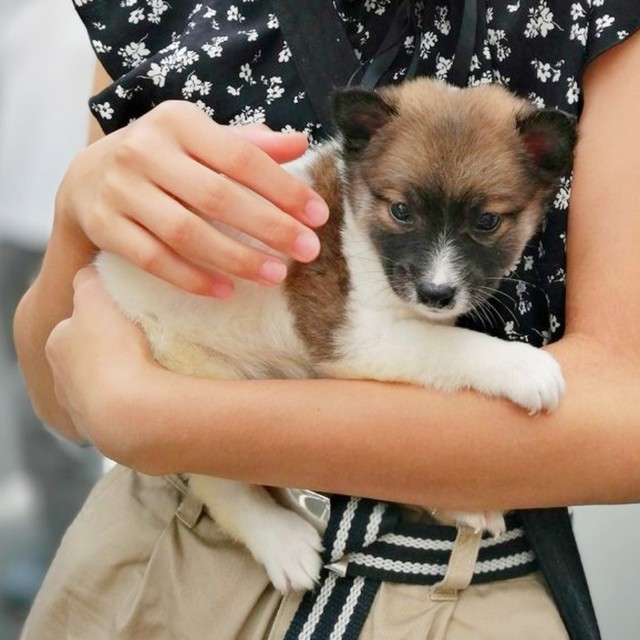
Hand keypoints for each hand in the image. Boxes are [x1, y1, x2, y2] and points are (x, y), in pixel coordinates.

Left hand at [45, 267, 156, 450]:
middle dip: (114, 352)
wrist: (134, 411)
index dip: (103, 316)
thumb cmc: (115, 350)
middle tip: (147, 342)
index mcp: (57, 345)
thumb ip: (89, 279)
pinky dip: (139, 405)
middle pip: (91, 358)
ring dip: (128, 380)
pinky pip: (128, 414)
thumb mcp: (96, 296)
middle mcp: (63, 381)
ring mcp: (86, 413)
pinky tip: (159, 396)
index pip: (77, 322)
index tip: (128, 315)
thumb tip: (90, 271)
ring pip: (108, 388)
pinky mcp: (111, 438)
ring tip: (158, 370)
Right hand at [56, 101, 328, 297]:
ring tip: (275, 276)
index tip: (318, 217)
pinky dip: (192, 278)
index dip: (284, 189)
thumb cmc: (161, 159)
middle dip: (270, 227)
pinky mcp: (104, 226)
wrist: (87, 179)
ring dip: (236, 258)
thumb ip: (249, 144)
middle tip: (307, 252)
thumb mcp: (200, 140)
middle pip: (218, 196)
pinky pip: (154, 259)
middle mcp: (144, 150)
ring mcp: (120, 189)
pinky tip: (226, 290)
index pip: (242, 158)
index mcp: (177, 121)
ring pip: (186, 232)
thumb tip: (301, 143)